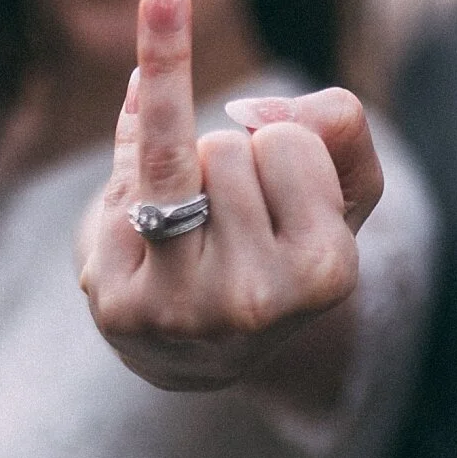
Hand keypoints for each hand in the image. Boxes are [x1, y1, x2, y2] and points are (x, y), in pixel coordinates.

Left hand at [78, 0, 384, 392]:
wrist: (201, 347)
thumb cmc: (277, 247)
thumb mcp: (338, 186)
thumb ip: (338, 123)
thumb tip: (249, 110)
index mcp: (324, 272)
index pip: (291, 139)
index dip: (277, 146)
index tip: (278, 189)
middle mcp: (257, 301)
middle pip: (226, 146)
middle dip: (226, 162)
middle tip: (229, 218)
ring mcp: (183, 309)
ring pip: (173, 158)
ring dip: (182, 173)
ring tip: (191, 231)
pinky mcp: (121, 307)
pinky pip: (118, 192)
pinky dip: (127, 166)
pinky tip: (138, 211)